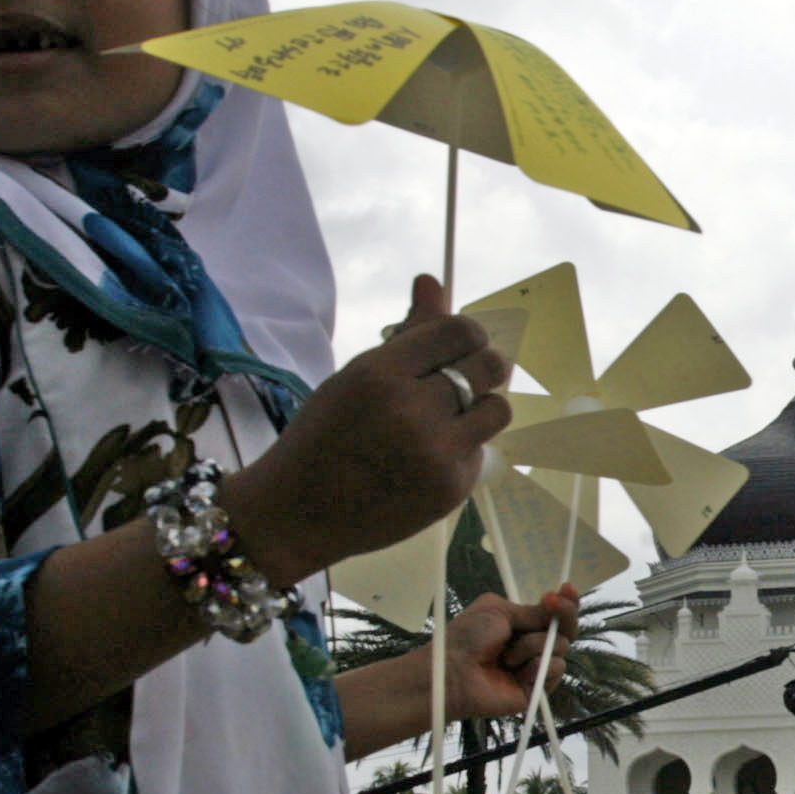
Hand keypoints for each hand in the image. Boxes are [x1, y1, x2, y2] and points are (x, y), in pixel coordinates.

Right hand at [222, 275, 512, 585]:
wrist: (296, 513)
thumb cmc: (323, 437)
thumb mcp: (355, 376)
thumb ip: (405, 333)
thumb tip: (433, 280)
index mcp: (381, 372)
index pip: (459, 332)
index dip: (468, 336)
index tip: (461, 347)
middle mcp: (411, 409)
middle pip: (489, 367)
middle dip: (483, 367)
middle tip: (466, 379)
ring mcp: (435, 453)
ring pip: (498, 409)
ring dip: (482, 408)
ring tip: (451, 419)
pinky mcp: (450, 489)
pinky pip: (479, 451)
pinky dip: (462, 450)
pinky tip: (428, 459)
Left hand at [438, 586, 583, 719]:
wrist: (454, 672)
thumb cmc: (468, 638)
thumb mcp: (499, 611)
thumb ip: (532, 611)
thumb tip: (556, 607)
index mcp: (522, 624)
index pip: (554, 613)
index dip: (566, 602)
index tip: (566, 588)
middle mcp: (532, 644)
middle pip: (567, 628)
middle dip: (564, 613)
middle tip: (551, 603)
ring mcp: (536, 666)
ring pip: (560, 646)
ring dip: (533, 645)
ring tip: (506, 656)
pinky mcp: (538, 688)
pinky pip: (555, 668)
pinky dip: (536, 666)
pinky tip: (515, 672)